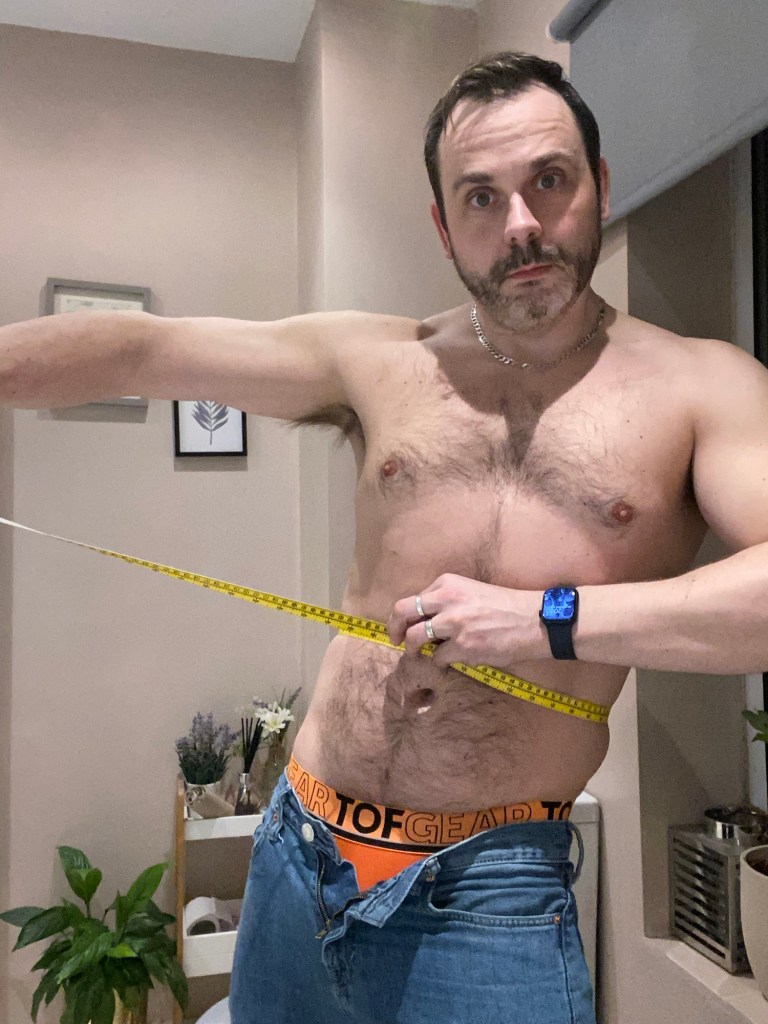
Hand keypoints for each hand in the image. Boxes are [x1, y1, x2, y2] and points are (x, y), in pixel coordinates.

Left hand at [387, 573, 544, 669]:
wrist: (535, 620)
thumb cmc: (506, 606)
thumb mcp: (472, 592)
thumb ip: (447, 601)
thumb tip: (426, 621)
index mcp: (448, 583)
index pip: (413, 598)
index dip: (406, 615)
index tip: (406, 624)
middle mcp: (447, 599)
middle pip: (402, 612)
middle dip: (394, 629)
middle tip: (395, 640)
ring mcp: (454, 624)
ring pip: (415, 638)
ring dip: (413, 650)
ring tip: (418, 656)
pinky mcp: (462, 646)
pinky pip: (438, 658)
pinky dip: (440, 662)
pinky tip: (450, 661)